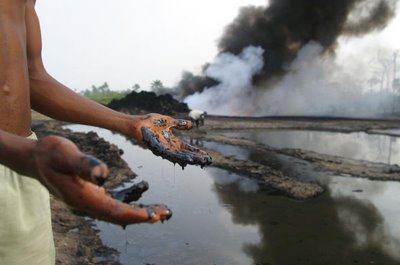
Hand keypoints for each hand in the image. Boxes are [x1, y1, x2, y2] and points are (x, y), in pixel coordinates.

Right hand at [32, 135, 171, 225]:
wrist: (35, 158)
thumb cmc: (50, 154)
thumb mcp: (65, 154)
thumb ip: (84, 164)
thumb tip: (103, 174)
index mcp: (82, 197)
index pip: (112, 211)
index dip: (134, 214)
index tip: (153, 215)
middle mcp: (86, 204)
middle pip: (117, 216)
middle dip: (142, 216)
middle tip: (164, 213)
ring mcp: (87, 201)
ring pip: (116, 213)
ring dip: (138, 213)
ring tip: (159, 211)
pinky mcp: (89, 196)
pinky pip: (112, 206)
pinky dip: (128, 207)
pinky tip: (140, 205)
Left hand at [132, 113, 211, 167]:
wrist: (138, 123)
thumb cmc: (150, 122)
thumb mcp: (169, 122)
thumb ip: (179, 124)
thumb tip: (190, 125)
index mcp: (172, 141)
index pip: (187, 148)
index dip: (196, 151)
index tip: (206, 155)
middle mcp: (169, 147)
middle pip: (185, 154)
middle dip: (196, 157)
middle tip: (207, 161)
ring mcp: (164, 149)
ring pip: (180, 156)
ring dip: (190, 159)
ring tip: (200, 161)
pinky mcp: (159, 149)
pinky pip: (170, 154)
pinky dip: (179, 157)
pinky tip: (187, 159)